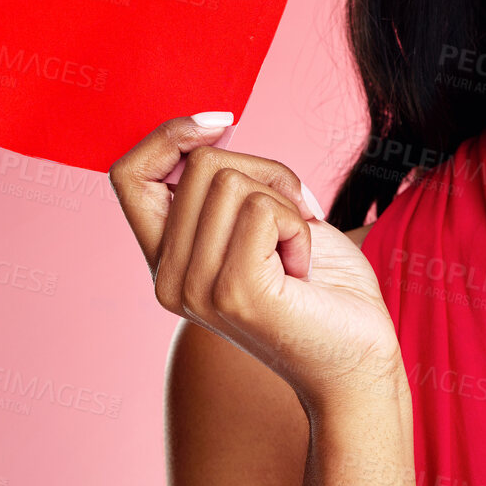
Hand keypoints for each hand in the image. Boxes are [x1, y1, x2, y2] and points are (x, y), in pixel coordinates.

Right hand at [109, 116, 403, 413]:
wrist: (357, 359)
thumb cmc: (320, 286)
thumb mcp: (260, 222)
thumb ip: (223, 187)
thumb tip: (208, 129)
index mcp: (167, 261)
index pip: (128, 175)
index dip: (170, 136)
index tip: (222, 126)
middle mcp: (169, 279)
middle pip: (199, 164)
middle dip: (263, 171)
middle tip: (292, 218)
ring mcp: (197, 289)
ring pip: (230, 179)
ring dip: (283, 200)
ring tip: (295, 249)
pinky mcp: (234, 292)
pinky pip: (261, 208)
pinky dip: (297, 224)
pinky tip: (303, 267)